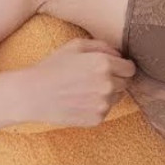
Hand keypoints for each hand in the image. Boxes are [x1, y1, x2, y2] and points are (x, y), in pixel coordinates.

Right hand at [19, 43, 136, 128]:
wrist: (34, 94)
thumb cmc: (53, 66)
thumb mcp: (75, 46)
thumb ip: (101, 45)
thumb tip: (119, 54)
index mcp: (104, 64)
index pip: (130, 68)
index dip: (122, 68)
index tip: (112, 69)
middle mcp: (108, 84)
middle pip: (126, 84)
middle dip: (115, 80)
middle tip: (94, 79)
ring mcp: (103, 104)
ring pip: (117, 98)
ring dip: (108, 94)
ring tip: (86, 90)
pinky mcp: (97, 119)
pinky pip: (106, 111)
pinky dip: (97, 106)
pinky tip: (81, 101)